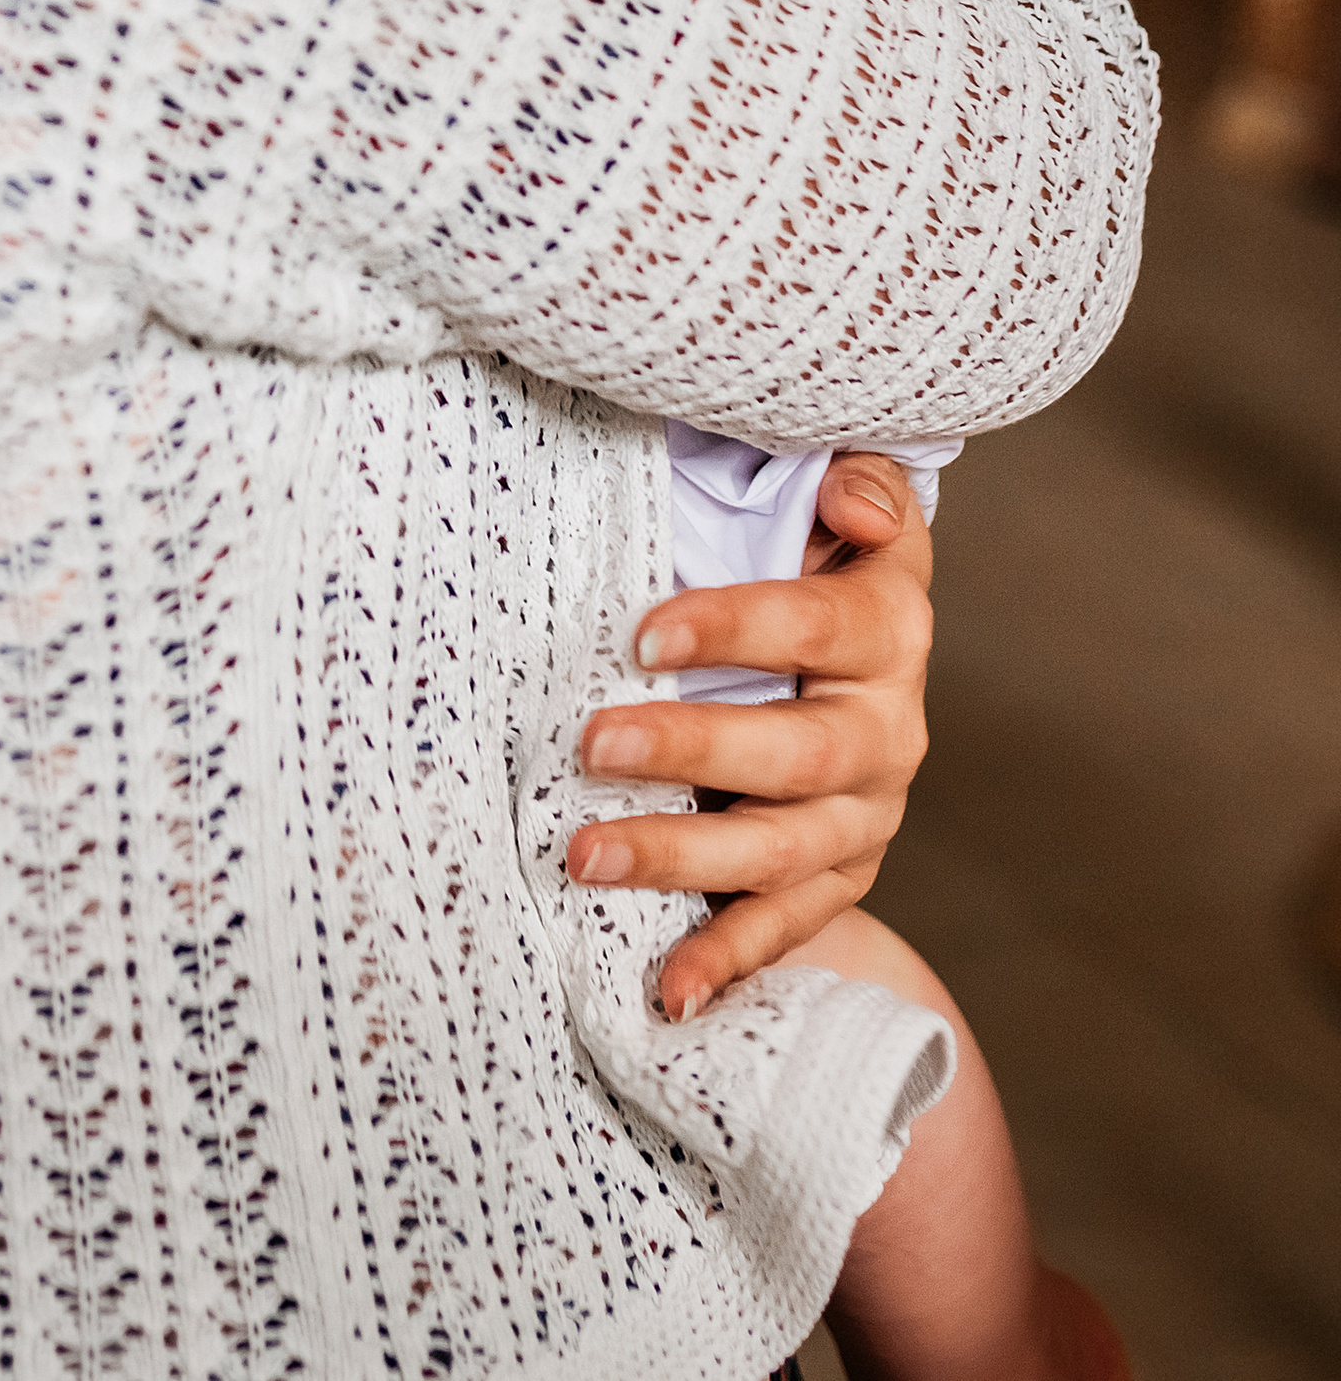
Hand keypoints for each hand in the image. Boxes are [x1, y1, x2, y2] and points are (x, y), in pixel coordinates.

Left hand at [569, 453, 933, 1020]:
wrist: (851, 659)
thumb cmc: (814, 560)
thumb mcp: (844, 504)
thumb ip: (857, 485)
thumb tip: (848, 497)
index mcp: (889, 629)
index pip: (816, 629)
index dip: (734, 629)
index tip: (642, 636)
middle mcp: (888, 731)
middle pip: (796, 754)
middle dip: (690, 751)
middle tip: (590, 744)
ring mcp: (866, 817)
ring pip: (780, 851)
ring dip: (680, 858)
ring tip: (582, 855)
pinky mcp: (838, 878)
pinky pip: (785, 928)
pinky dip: (727, 960)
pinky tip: (666, 988)